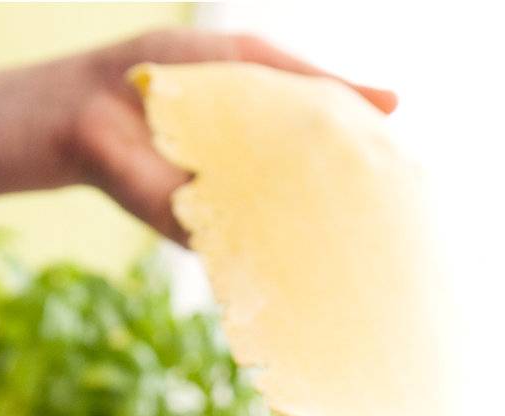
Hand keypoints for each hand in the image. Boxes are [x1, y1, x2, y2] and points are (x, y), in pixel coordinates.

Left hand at [33, 30, 397, 240]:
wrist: (87, 107)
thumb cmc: (165, 75)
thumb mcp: (249, 60)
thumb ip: (313, 81)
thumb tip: (395, 102)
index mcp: (276, 140)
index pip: (335, 161)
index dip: (373, 172)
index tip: (417, 186)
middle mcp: (261, 185)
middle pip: (319, 208)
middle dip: (359, 220)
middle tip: (411, 234)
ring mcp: (234, 216)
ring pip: (289, 236)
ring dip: (325, 245)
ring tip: (380, 261)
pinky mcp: (203, 237)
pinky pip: (248, 254)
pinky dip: (275, 257)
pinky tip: (315, 265)